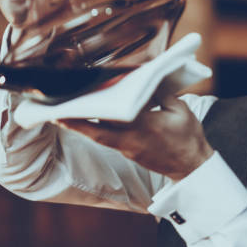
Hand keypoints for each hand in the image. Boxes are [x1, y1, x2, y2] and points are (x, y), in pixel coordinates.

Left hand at [58, 96, 214, 180]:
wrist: (192, 167)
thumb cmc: (189, 137)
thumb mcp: (180, 109)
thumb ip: (161, 92)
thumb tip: (145, 79)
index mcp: (146, 126)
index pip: (114, 114)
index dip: (94, 107)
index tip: (78, 98)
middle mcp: (132, 140)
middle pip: (97, 131)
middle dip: (74, 122)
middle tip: (54, 113)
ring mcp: (129, 149)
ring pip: (99, 137)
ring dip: (81, 127)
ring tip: (63, 114)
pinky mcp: (129, 153)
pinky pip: (108, 140)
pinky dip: (95, 130)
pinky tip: (87, 120)